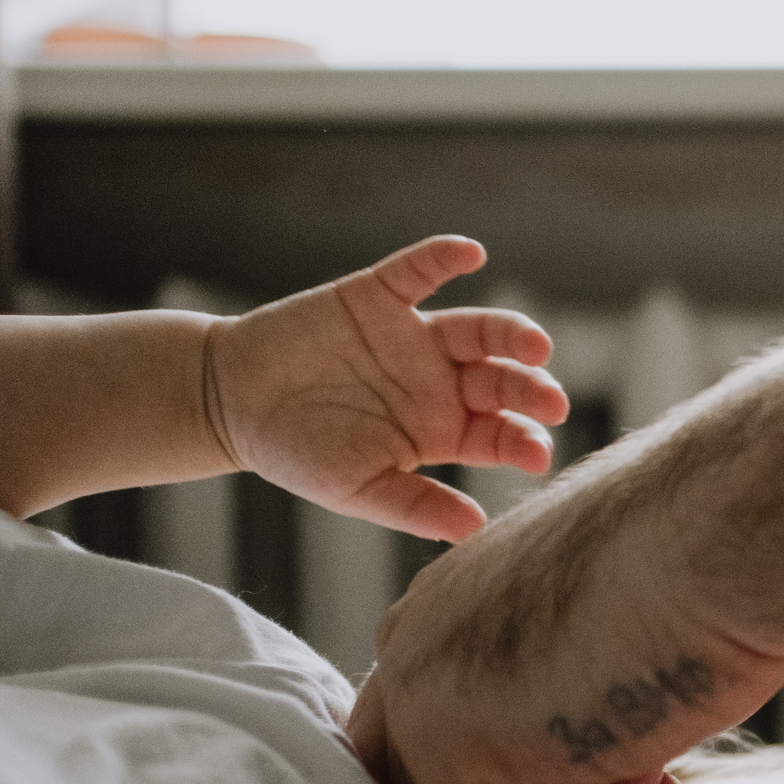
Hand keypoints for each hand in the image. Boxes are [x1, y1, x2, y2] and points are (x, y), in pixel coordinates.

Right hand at [206, 235, 568, 541]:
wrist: (231, 402)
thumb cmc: (298, 454)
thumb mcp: (356, 488)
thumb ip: (415, 504)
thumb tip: (474, 530)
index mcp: (445, 430)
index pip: (499, 433)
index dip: (523, 440)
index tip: (538, 452)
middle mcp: (441, 381)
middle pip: (501, 379)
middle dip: (529, 388)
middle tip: (552, 400)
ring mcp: (412, 337)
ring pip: (476, 329)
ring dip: (510, 331)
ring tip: (535, 344)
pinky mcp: (377, 296)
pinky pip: (416, 272)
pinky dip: (442, 258)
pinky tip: (469, 253)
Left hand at [349, 584, 783, 783]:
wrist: (726, 532)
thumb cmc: (711, 564)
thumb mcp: (617, 635)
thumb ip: (568, 691)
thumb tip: (586, 771)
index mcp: (444, 612)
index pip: (443, 747)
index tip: (644, 760)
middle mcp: (411, 652)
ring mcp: (420, 706)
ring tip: (657, 769)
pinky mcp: (453, 764)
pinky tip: (651, 771)